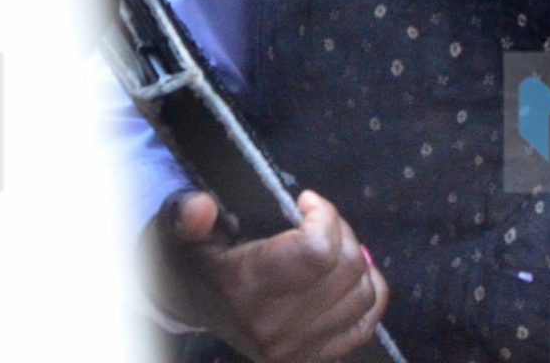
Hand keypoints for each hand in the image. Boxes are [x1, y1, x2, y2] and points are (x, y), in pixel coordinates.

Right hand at [147, 188, 388, 361]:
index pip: (317, 252)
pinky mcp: (309, 357)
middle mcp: (273, 326)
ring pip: (361, 294)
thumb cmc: (190, 262)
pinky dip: (369, 295)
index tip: (305, 202)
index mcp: (244, 289)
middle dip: (341, 230)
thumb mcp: (179, 232)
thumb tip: (200, 208)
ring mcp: (295, 348)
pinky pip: (363, 326)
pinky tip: (355, 273)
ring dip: (357, 258)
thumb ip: (188, 216)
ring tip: (333, 241)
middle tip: (318, 219)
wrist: (187, 307)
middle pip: (346, 268)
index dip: (324, 217)